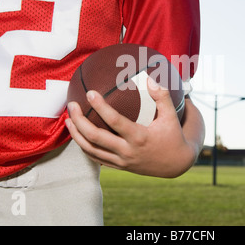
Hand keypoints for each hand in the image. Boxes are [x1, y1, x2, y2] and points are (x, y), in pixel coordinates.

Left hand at [65, 78, 202, 177]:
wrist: (176, 164)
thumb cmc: (173, 136)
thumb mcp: (172, 116)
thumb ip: (162, 97)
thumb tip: (150, 78)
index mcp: (139, 137)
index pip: (114, 121)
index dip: (100, 107)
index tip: (90, 93)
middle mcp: (127, 151)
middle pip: (95, 137)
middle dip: (79, 121)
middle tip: (71, 105)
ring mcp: (122, 161)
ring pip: (91, 150)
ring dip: (77, 135)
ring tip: (68, 120)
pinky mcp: (120, 166)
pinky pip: (97, 159)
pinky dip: (85, 148)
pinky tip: (79, 137)